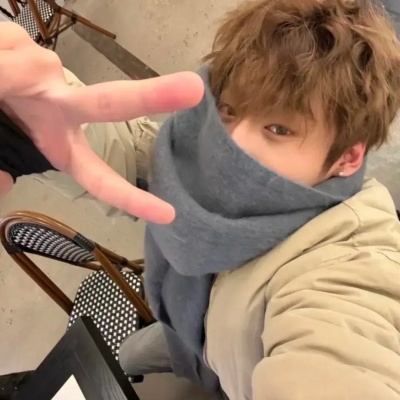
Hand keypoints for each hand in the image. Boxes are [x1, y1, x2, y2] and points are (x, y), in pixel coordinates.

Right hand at [0, 22, 203, 222]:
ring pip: (32, 66)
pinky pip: (9, 47)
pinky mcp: (31, 48)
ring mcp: (50, 75)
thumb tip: (5, 181)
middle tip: (194, 88)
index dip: (129, 198)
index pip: (99, 177)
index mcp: (60, 146)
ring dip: (2, 72)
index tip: (168, 215)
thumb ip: (2, 170)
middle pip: (110, 103)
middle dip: (150, 95)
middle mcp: (63, 109)